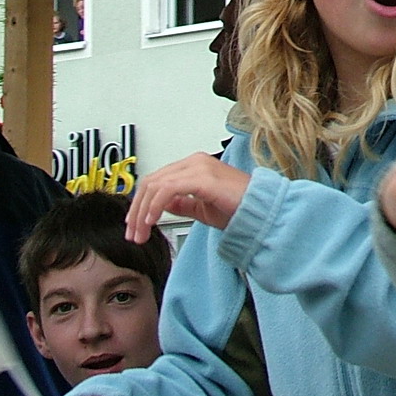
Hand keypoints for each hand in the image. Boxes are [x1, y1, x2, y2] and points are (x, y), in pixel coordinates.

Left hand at [125, 152, 249, 243]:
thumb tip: (160, 205)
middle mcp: (194, 162)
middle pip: (151, 181)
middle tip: (134, 233)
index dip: (140, 203)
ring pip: (155, 185)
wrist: (261, 212)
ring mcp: (198, 168)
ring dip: (143, 212)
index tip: (136, 224)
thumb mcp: (202, 208)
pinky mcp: (202, 179)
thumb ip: (181, 203)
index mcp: (194, 166)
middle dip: (137, 209)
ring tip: (141, 232)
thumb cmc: (239, 208)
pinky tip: (152, 221)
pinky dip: (155, 206)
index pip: (157, 179)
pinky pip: (168, 190)